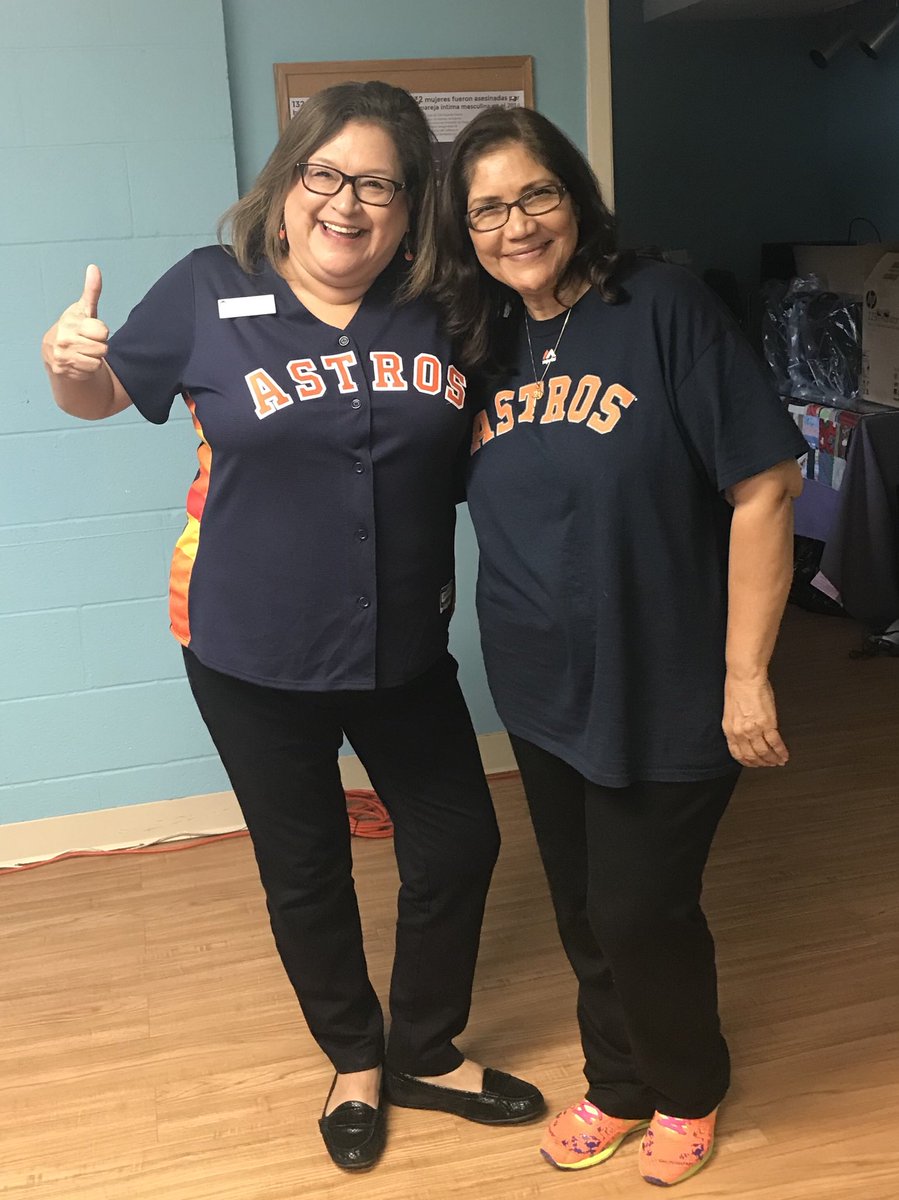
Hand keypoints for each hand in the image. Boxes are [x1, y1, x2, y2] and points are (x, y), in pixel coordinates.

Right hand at [43, 265, 108, 379]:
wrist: (55, 351)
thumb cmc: (74, 328)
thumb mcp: (84, 309)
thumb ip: (92, 291)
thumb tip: (94, 268)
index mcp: (71, 322)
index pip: (102, 332)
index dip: (101, 332)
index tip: (92, 330)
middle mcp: (64, 338)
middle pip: (102, 348)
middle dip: (99, 346)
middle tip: (88, 342)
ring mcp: (62, 355)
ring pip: (97, 361)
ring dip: (94, 358)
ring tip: (84, 352)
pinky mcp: (63, 370)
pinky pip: (89, 372)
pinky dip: (87, 369)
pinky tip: (79, 362)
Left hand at [722, 672, 788, 767]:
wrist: (745, 677)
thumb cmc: (738, 688)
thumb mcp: (731, 711)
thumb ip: (736, 725)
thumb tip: (745, 735)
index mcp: (729, 729)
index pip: (737, 753)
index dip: (747, 762)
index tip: (754, 764)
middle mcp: (740, 732)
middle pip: (752, 756)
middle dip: (762, 763)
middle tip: (769, 764)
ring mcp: (754, 729)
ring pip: (764, 752)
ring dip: (773, 759)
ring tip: (779, 761)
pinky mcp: (768, 724)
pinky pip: (775, 743)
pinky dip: (781, 751)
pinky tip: (784, 754)